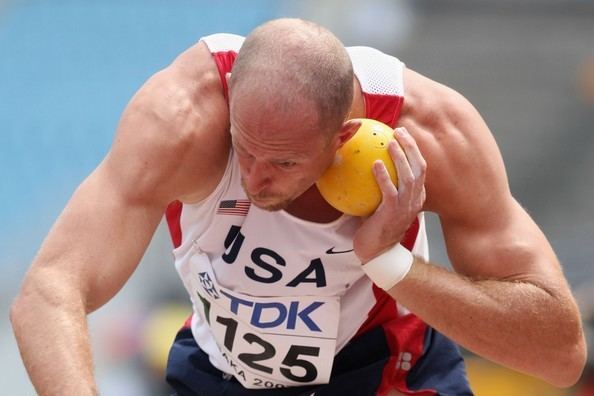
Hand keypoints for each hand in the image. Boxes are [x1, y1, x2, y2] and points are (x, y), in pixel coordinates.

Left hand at [353, 127, 426, 262]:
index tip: (403, 134)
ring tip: (390, 142)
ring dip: (401, 157)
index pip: (420, 169)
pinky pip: (390, 191)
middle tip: (399, 131)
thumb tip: (363, 165)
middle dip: (411, 147)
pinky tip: (376, 164)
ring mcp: (405, 207)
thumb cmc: (376, 227)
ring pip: (409, 177)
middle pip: (419, 168)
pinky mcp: (392, 214)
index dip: (414, 150)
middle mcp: (414, 200)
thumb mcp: (381, 204)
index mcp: (415, 197)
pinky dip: (384, 176)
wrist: (377, 253)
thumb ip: (379, 187)